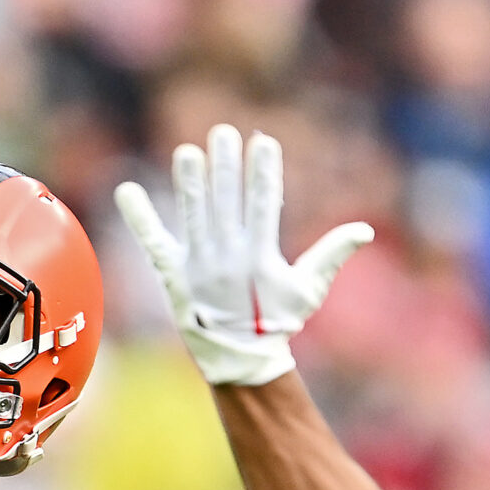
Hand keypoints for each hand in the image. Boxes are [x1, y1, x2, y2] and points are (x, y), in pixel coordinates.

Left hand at [114, 124, 371, 386]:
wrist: (239, 357)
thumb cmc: (277, 320)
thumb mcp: (308, 289)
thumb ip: (331, 255)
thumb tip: (363, 231)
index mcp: (259, 258)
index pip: (263, 205)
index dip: (263, 173)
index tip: (263, 142)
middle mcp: (226, 258)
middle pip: (226, 202)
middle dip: (226, 166)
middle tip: (223, 132)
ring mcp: (197, 265)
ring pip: (192, 215)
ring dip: (190, 182)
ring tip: (188, 151)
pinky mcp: (172, 274)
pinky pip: (153, 241)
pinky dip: (139, 216)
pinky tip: (125, 189)